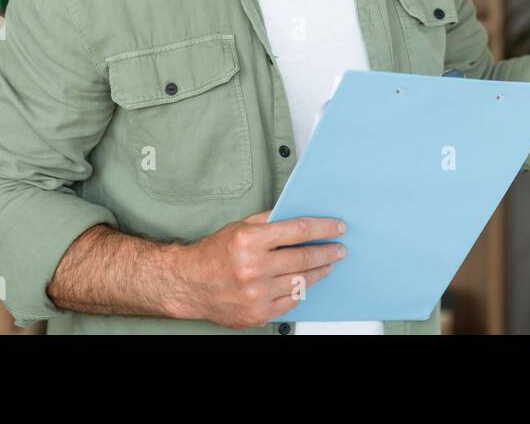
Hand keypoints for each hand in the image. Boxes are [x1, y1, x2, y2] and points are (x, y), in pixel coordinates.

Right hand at [168, 211, 346, 327]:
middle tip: (339, 248)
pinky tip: (307, 281)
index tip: (338, 227)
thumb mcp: (240, 227)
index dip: (323, 227)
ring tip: (328, 263)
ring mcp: (256, 294)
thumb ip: (270, 221)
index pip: (298, 230)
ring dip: (320, 270)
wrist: (189, 284)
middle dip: (327, 251)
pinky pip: (291, 300)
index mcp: (250, 240)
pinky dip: (301, 289)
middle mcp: (254, 267)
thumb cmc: (214, 254)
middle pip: (304, 257)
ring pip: (301, 280)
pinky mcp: (257, 313)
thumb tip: (300, 215)